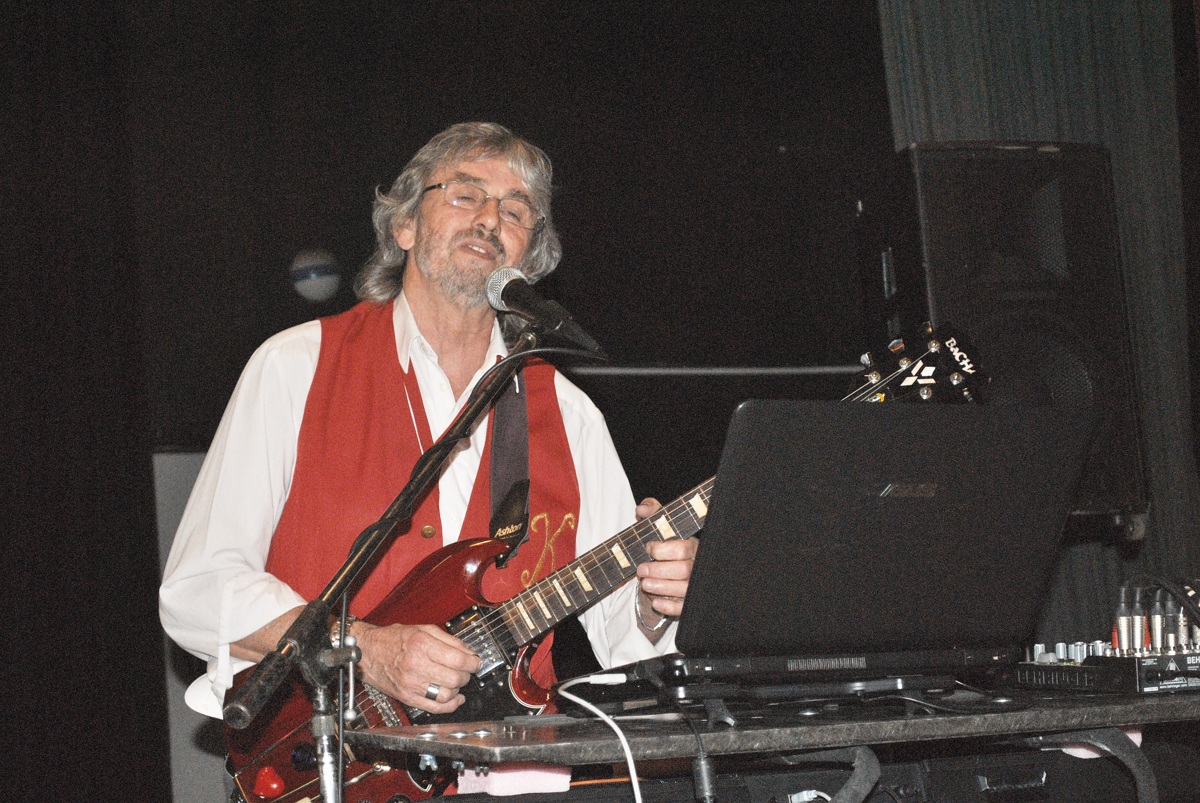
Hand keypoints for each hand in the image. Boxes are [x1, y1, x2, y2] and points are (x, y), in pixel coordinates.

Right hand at [353, 622, 480, 713]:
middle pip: (455, 678)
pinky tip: (455, 698)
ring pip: (447, 694)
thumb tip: (469, 652)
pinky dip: (450, 705)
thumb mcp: (422, 629)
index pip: (458, 659)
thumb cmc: (393, 639)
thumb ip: (448, 639)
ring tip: (457, 681)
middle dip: (467, 675)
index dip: (472, 662)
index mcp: (422, 645)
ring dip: (458, 689)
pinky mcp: (407, 698)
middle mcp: (416, 665)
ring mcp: (411, 684)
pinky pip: (434, 707)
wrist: (367, 652)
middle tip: (467, 670)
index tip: (476, 662)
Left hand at [634, 497, 697, 632]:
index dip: (663, 549)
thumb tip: (642, 509)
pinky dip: (669, 607)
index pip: (683, 548)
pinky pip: (683, 608)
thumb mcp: (660, 527)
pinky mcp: (689, 602)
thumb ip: (653, 513)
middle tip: (640, 570)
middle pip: (684, 570)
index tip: (648, 548)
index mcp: (692, 547)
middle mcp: (696, 566)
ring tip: (644, 584)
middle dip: (659, 570)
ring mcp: (694, 585)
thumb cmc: (665, 545)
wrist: (669, 567)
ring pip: (684, 590)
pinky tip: (655, 602)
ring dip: (662, 588)